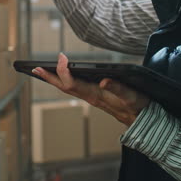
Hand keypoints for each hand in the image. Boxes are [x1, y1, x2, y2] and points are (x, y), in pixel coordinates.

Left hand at [32, 53, 150, 126]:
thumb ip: (119, 88)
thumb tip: (104, 80)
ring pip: (69, 88)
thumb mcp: (132, 96)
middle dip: (50, 77)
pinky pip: (76, 88)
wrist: (145, 122)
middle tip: (35, 68)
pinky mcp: (96, 96)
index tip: (61, 57)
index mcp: (97, 96)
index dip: (64, 70)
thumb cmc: (138, 108)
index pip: (73, 84)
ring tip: (42, 71)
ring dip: (54, 79)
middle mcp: (91, 97)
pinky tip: (61, 76)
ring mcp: (92, 98)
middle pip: (65, 87)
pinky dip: (65, 80)